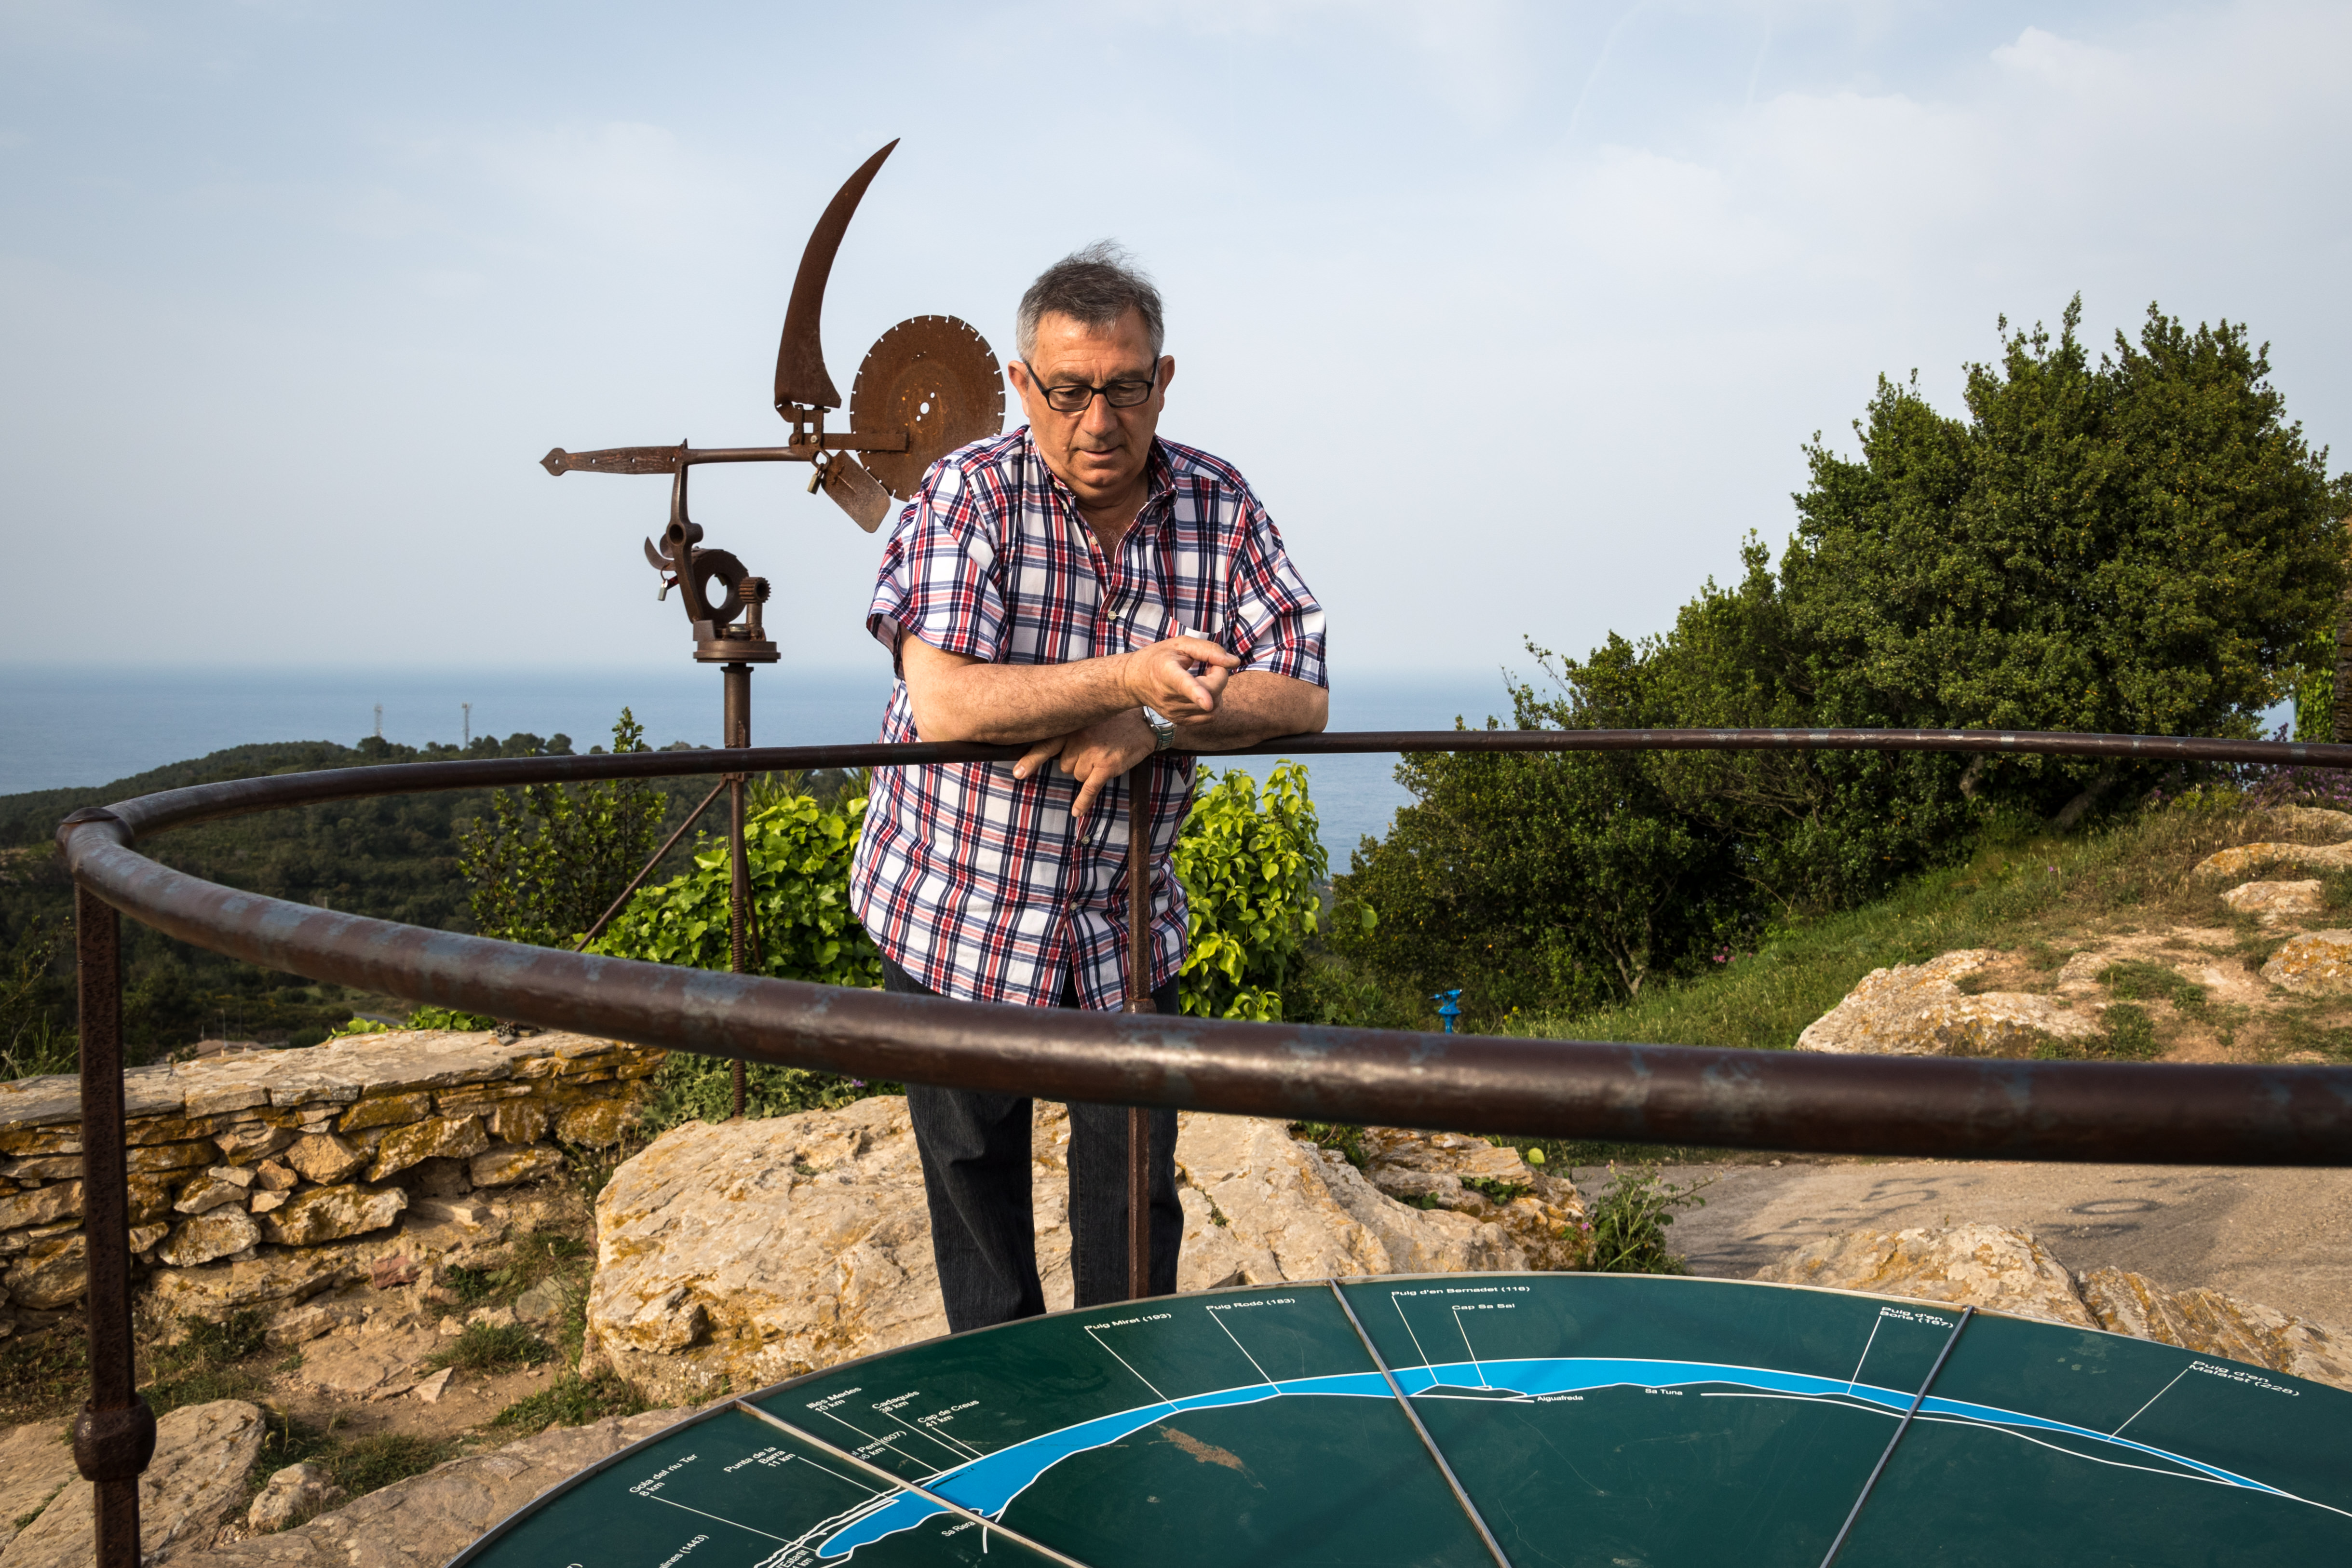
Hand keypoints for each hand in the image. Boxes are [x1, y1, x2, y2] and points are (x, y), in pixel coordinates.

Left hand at [1013, 710, 1154, 821]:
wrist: (1146, 721)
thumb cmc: (1115, 721)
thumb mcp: (1089, 719)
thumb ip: (1070, 731)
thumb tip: (1054, 752)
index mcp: (1072, 725)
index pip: (1046, 744)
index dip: (1030, 760)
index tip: (1017, 773)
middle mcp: (1079, 738)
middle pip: (1065, 765)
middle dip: (1076, 763)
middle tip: (1094, 748)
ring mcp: (1092, 752)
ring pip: (1078, 776)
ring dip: (1089, 772)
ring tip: (1105, 754)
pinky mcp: (1106, 765)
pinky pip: (1089, 788)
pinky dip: (1083, 801)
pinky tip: (1077, 812)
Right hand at [1122, 635, 1237, 724]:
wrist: (1134, 681)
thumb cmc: (1159, 658)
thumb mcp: (1181, 644)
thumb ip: (1208, 650)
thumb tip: (1234, 662)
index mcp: (1167, 673)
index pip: (1184, 685)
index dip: (1197, 693)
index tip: (1206, 702)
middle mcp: (1169, 696)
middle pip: (1210, 693)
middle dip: (1220, 676)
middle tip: (1210, 665)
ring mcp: (1174, 712)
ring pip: (1213, 706)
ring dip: (1216, 689)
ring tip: (1203, 677)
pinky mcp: (1179, 721)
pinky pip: (1210, 717)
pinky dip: (1213, 703)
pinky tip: (1203, 691)